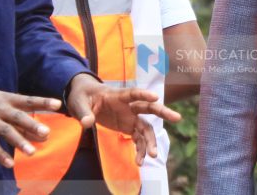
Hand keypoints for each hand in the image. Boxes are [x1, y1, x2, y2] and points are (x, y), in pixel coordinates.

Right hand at [0, 83, 61, 168]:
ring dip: (19, 142)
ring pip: (6, 132)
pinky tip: (9, 163)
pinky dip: (0, 154)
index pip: (27, 100)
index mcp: (5, 99)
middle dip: (32, 125)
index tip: (57, 104)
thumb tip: (36, 130)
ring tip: (31, 152)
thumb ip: (15, 116)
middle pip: (18, 117)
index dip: (42, 102)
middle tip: (46, 133)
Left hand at [65, 73, 181, 164]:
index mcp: (117, 96)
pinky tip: (140, 161)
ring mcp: (130, 117)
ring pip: (146, 128)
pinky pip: (138, 139)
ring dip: (150, 142)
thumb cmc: (83, 96)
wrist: (86, 98)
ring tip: (152, 156)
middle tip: (177, 118)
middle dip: (163, 112)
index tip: (156, 97)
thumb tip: (87, 123)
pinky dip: (141, 150)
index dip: (143, 95)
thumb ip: (83, 112)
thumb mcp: (79, 102)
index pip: (132, 94)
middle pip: (148, 108)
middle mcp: (128, 106)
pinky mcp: (128, 126)